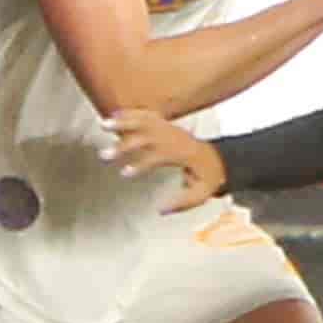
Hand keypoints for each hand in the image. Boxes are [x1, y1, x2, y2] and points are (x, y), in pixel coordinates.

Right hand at [106, 107, 228, 212]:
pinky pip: (149, 114)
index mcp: (182, 155)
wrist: (220, 158)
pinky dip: (132, 113)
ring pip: (145, 121)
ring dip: (123, 122)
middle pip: (146, 137)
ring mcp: (171, 129)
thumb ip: (182, 203)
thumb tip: (160, 209)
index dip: (141, 164)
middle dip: (124, 145)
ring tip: (103, 124)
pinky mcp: (168, 125)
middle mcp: (175, 138)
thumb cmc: (209, 178)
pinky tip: (115, 114)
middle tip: (104, 155)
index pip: (158, 157)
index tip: (124, 173)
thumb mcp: (202, 194)